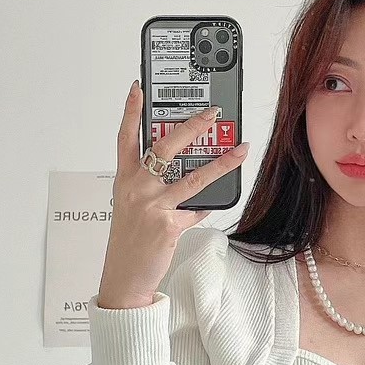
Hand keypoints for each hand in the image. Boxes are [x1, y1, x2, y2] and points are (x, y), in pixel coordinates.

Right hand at [98, 82, 248, 307]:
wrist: (124, 276)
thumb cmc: (128, 241)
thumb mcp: (130, 206)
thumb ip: (150, 186)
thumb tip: (180, 174)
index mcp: (125, 179)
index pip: (126, 137)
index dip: (132, 111)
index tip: (138, 88)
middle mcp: (137, 187)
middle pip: (166, 146)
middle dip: (192, 125)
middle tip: (212, 113)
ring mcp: (153, 205)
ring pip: (193, 176)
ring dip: (222, 162)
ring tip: (240, 151)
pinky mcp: (168, 224)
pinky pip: (196, 210)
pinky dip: (206, 207)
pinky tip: (212, 205)